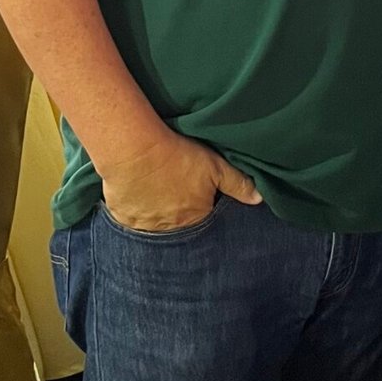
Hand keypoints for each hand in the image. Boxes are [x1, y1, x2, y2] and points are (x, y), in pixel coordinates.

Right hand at [100, 129, 261, 233]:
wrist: (136, 151)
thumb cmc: (178, 156)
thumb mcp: (216, 166)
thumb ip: (239, 184)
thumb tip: (259, 200)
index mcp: (195, 218)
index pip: (203, 218)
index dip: (201, 204)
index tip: (196, 191)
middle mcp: (170, 229)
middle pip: (178, 224)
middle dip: (179, 212)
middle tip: (174, 190)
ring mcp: (144, 226)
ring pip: (154, 224)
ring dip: (156, 212)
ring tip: (155, 191)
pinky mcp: (122, 218)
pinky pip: (131, 220)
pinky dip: (134, 210)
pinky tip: (136, 195)